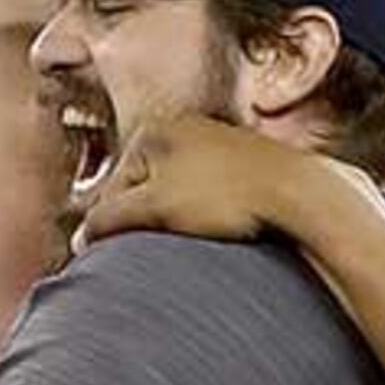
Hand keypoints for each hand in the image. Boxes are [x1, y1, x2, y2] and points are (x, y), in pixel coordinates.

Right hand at [76, 114, 360, 247]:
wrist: (302, 195)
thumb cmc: (228, 197)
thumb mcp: (155, 209)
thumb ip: (109, 219)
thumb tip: (82, 237)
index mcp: (157, 130)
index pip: (114, 191)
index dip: (115, 230)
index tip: (119, 257)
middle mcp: (186, 127)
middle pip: (146, 192)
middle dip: (150, 223)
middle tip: (164, 249)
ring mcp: (217, 144)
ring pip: (179, 196)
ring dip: (181, 223)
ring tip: (200, 240)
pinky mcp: (245, 164)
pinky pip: (211, 197)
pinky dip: (211, 217)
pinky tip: (225, 229)